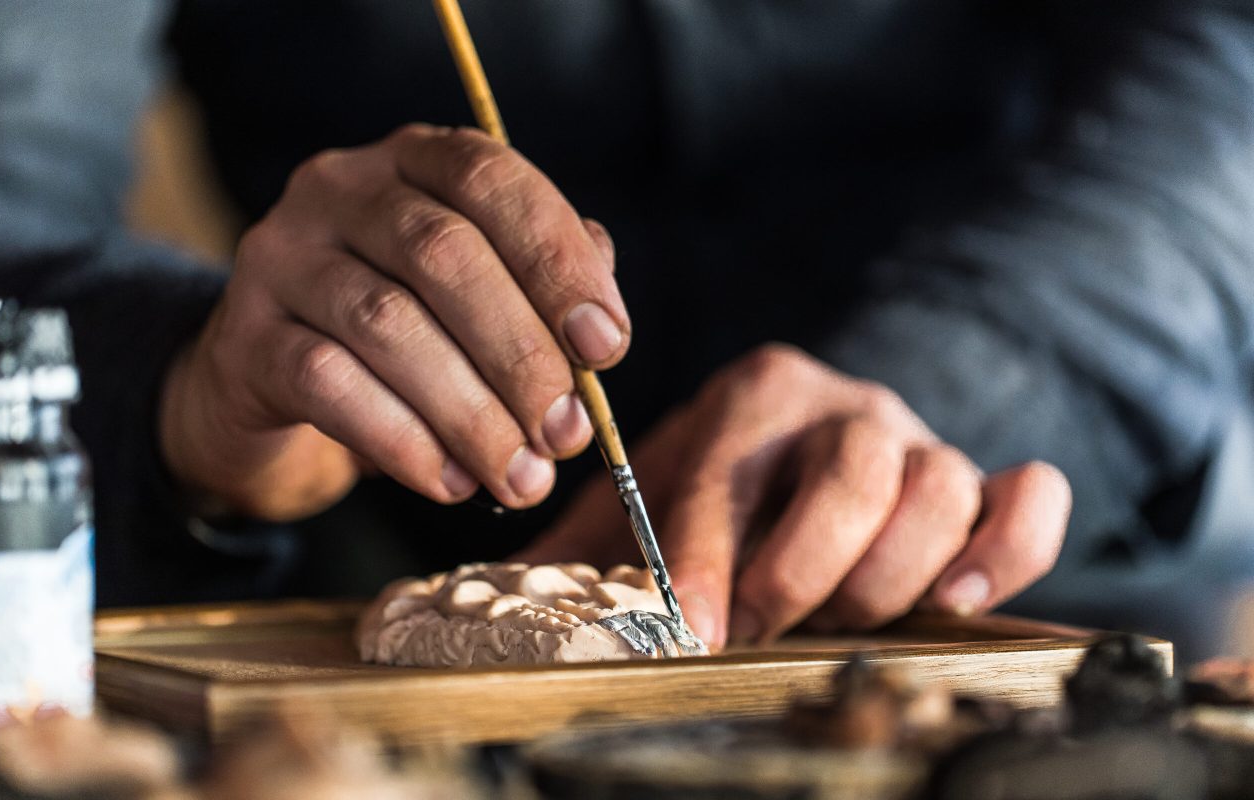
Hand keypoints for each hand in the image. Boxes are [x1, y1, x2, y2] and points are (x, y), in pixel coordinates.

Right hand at [159, 124, 624, 519]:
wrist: (270, 380)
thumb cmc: (401, 332)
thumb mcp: (474, 298)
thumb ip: (539, 292)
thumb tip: (598, 335)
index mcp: (412, 161)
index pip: (489, 180)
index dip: (557, 261)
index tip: (606, 346)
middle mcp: (338, 189)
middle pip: (442, 254)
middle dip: (521, 353)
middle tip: (565, 432)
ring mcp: (280, 258)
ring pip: (387, 324)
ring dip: (472, 413)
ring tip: (520, 476)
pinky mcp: (244, 338)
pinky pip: (328, 385)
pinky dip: (404, 440)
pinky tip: (451, 482)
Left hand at [519, 344, 1069, 649]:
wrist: (789, 471)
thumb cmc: (701, 508)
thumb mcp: (633, 515)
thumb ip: (582, 550)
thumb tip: (506, 604)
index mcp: (753, 395)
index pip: (731, 470)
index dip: (705, 554)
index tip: (688, 627)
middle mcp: (844, 405)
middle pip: (853, 472)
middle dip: (802, 569)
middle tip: (759, 627)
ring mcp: (920, 439)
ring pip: (939, 488)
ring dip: (887, 575)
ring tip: (838, 622)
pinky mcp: (980, 484)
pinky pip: (1029, 499)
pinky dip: (1009, 549)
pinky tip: (957, 599)